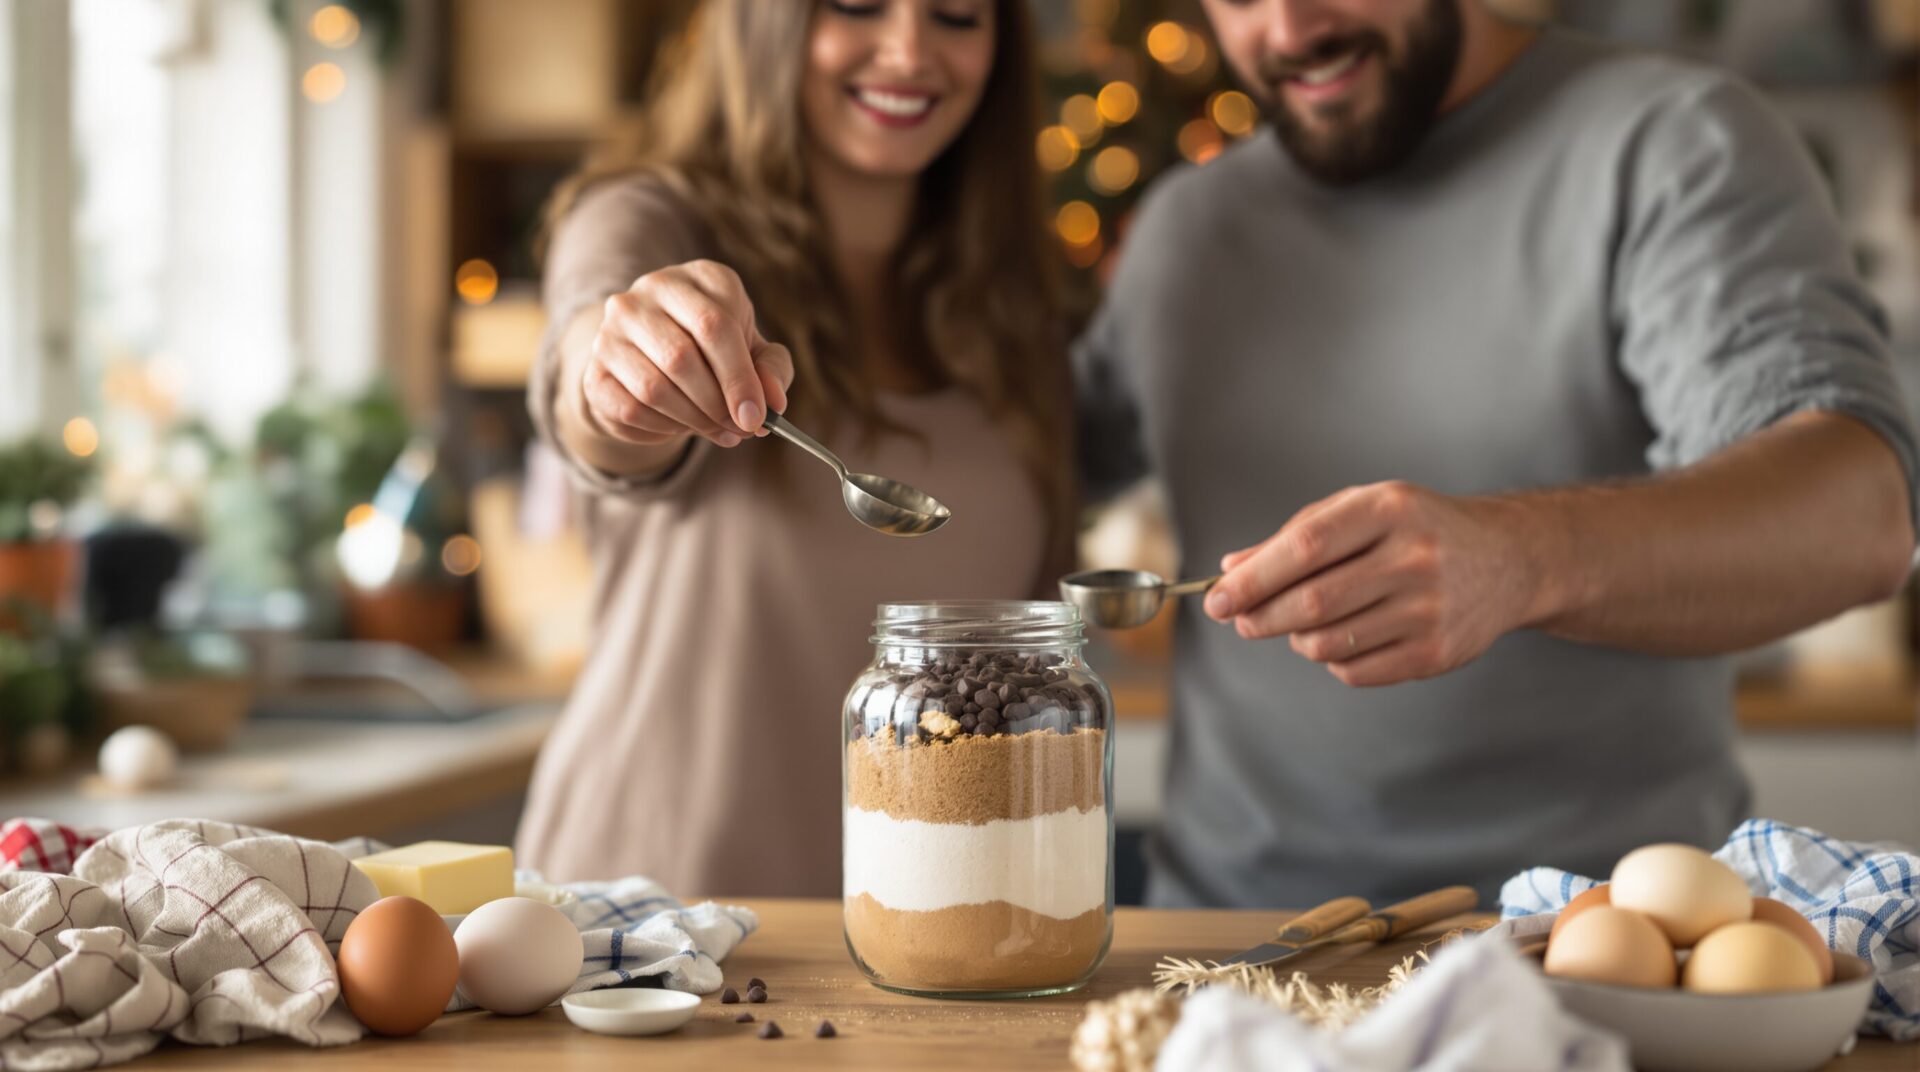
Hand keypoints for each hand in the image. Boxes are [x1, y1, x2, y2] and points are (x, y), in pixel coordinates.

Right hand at [582, 260, 794, 447]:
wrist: (660, 358)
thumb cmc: (720, 352)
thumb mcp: (755, 353)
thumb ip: (772, 371)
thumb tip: (774, 402)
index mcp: (699, 278)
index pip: (715, 325)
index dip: (739, 379)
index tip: (756, 418)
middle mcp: (650, 292)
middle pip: (681, 356)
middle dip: (717, 404)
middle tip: (739, 430)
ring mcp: (614, 328)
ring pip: (653, 386)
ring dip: (693, 420)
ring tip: (718, 431)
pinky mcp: (596, 368)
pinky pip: (630, 408)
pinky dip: (664, 428)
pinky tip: (683, 426)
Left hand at [1202, 482, 1547, 686]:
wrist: (1506, 560)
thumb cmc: (1416, 530)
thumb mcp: (1361, 510)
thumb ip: (1294, 536)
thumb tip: (1230, 570)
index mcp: (1388, 510)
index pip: (1305, 548)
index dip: (1253, 579)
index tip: (1216, 599)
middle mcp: (1414, 557)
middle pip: (1312, 602)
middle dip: (1260, 616)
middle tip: (1241, 620)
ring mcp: (1429, 609)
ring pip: (1327, 643)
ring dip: (1296, 639)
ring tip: (1302, 622)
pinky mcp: (1437, 653)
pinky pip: (1355, 670)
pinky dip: (1332, 660)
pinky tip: (1345, 637)